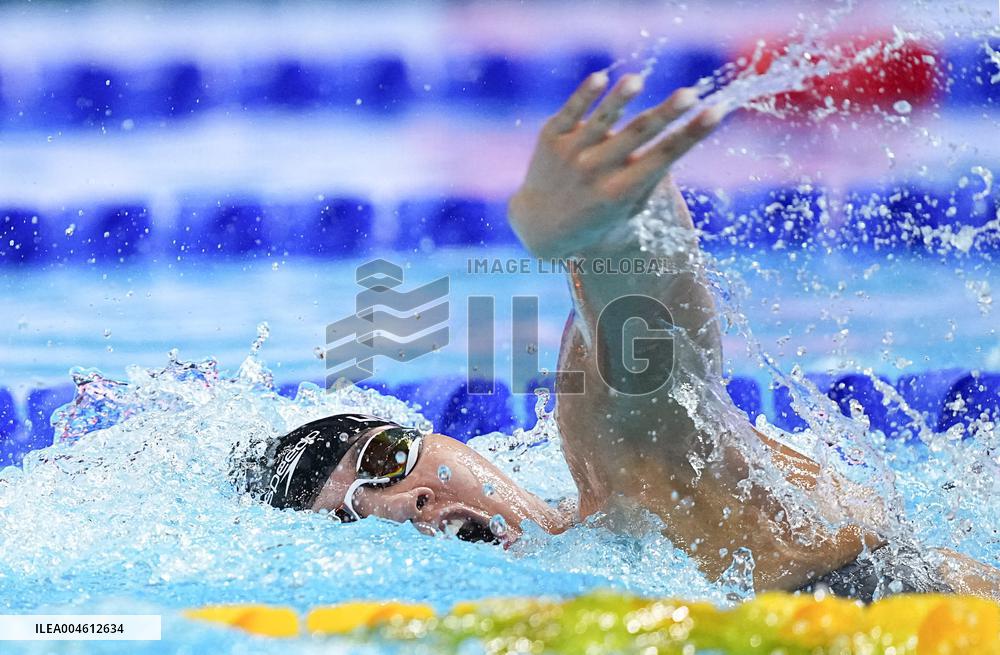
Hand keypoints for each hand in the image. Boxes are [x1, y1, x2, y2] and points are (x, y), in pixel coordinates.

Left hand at [508, 71, 727, 258]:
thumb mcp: (628, 209)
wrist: (540, 225)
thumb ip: (651, 180)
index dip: (691, 134)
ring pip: (600, 121)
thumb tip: (680, 141)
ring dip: (619, 100)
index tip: (716, 111)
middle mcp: (596, 172)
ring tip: (637, 80)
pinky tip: (600, 78)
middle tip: (690, 94)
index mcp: (621, 192)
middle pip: (637, 136)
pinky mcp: (550, 138)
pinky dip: (584, 96)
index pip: (664, 157)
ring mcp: (571, 154)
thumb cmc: (598, 216)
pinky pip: (570, 112)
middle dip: (665, 114)